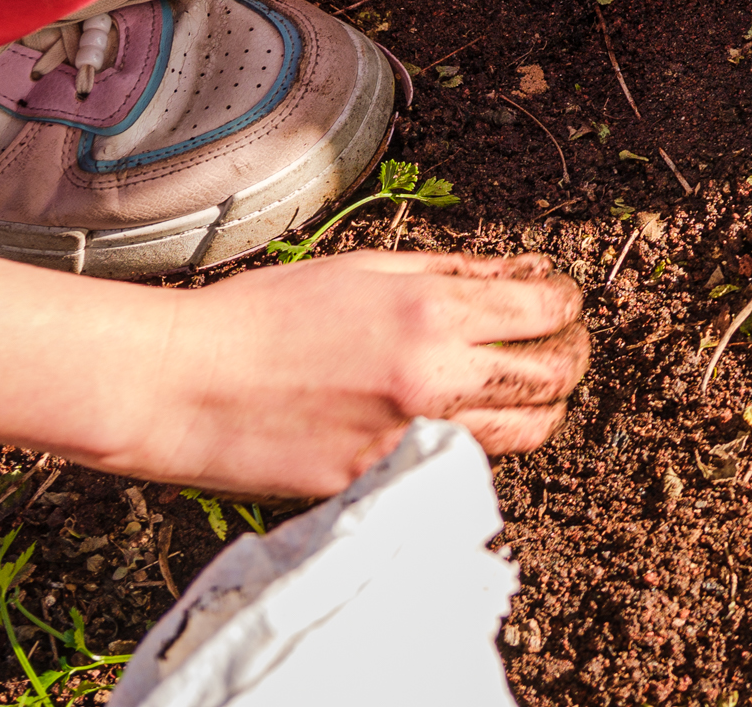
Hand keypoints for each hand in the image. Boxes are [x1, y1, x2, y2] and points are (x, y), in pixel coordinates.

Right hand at [0, 237, 585, 498]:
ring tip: (521, 392)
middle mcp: (433, 377)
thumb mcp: (365, 267)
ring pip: (524, 434)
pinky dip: (469, 446)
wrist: (183, 383)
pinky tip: (452, 425)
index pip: (549, 309)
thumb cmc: (265, 314)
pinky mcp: (377, 484)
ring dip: (536, 410)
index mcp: (432, 310)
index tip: (557, 302)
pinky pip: (457, 467)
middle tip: (557, 348)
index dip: (565, 303)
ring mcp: (408, 438)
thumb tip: (515, 276)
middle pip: (554, 377)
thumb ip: (450, 274)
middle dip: (568, 358)